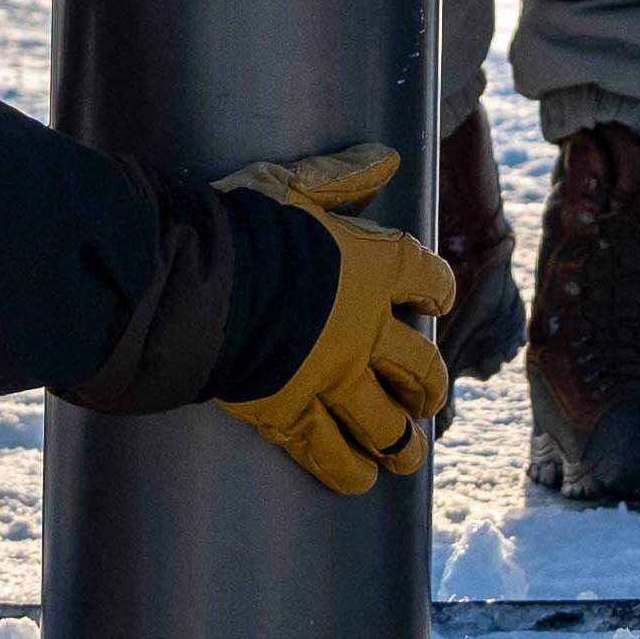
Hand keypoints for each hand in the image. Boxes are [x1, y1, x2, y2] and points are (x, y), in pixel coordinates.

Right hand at [217, 145, 452, 491]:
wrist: (200, 287)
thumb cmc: (241, 229)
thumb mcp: (293, 186)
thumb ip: (340, 177)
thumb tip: (387, 158)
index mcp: (373, 269)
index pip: (426, 277)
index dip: (437, 289)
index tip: (439, 299)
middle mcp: (365, 329)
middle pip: (417, 366)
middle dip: (428, 386)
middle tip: (429, 398)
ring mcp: (332, 377)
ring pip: (383, 420)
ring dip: (401, 440)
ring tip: (408, 454)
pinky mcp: (291, 413)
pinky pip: (329, 451)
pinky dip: (347, 468)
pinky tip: (360, 480)